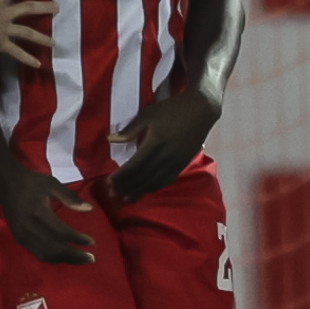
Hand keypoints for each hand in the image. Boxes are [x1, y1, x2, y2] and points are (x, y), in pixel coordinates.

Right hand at [0, 166, 98, 266]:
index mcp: (39, 213)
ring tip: (81, 261)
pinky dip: (53, 258)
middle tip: (91, 258)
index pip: (62, 232)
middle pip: (55, 249)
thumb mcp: (52, 184)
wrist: (4, 183)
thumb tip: (89, 209)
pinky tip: (64, 258)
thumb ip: (71, 198)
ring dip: (65, 260)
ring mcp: (22, 235)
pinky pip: (38, 254)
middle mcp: (29, 228)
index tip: (92, 242)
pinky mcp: (19, 239)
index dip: (78, 240)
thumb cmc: (30, 182)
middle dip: (75, 256)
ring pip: (46, 255)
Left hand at [110, 83, 218, 199]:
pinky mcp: (182, 165)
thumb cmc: (171, 110)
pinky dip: (153, 188)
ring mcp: (174, 163)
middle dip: (126, 188)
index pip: (133, 166)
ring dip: (138, 192)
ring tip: (126, 198)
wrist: (201, 111)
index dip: (120, 177)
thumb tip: (110, 139)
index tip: (109, 182)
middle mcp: (164, 157)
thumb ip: (130, 130)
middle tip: (112, 194)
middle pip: (142, 178)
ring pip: (154, 183)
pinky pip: (165, 181)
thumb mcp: (148, 114)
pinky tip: (145, 191)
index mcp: (154, 144)